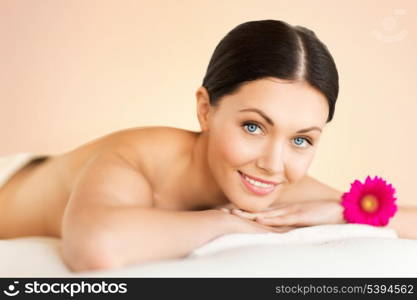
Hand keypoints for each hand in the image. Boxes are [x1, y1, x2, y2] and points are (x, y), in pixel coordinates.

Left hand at [229, 200, 345, 226]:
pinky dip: (270, 219)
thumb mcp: (302, 219)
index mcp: (284, 212)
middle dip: (241, 212)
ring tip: (233, 214)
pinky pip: (282, 218)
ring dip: (249, 214)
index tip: (230, 211)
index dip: (245, 212)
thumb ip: (290, 223)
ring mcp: (290, 212)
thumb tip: (275, 228)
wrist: (340, 209)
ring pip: (266, 214)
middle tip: (223, 211)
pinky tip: (259, 220)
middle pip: (258, 212)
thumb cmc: (322, 214)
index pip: (260, 213)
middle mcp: (284, 211)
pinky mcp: (299, 215)